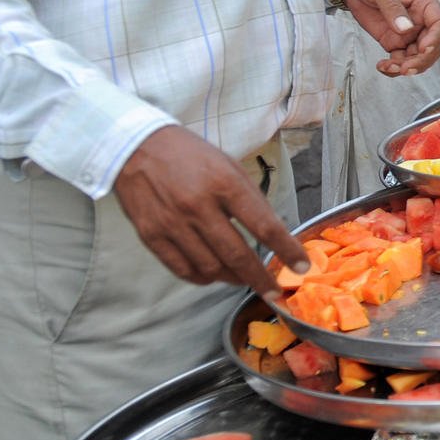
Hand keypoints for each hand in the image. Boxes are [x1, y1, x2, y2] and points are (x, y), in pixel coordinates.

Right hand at [114, 126, 304, 297]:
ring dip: (233, 279)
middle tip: (275, 292)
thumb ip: (250, 199)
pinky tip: (214, 275)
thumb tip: (273, 233)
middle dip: (261, 279)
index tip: (302, 267)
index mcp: (224, 184)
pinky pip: (183, 270)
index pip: (264, 226)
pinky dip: (203, 278)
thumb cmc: (191, 156)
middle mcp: (198, 206)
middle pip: (237, 255)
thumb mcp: (229, 166)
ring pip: (210, 268)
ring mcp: (172, 224)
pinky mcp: (151, 236)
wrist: (136, 147)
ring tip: (244, 279)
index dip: (287, 251)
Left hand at [337, 0, 439, 76]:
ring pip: (417, 57)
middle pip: (432, 46)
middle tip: (405, 67)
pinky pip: (400, 60)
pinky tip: (383, 66)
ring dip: (406, 67)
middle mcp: (420, 21)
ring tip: (389, 67)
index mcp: (424, 4)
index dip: (436, 38)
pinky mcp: (394, 42)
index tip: (424, 48)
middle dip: (421, 60)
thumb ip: (393, 8)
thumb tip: (405, 28)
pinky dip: (393, 68)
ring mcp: (408, 34)